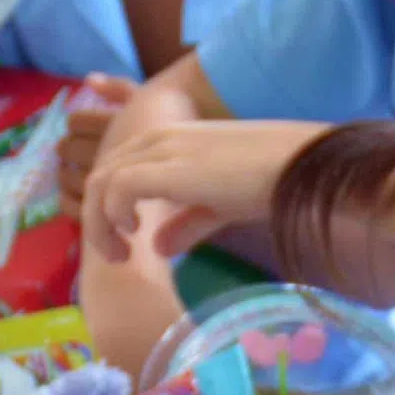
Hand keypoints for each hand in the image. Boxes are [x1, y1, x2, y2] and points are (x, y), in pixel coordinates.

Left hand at [81, 116, 325, 261]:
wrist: (297, 165)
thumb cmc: (268, 179)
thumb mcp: (219, 204)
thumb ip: (186, 223)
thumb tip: (159, 248)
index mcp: (167, 140)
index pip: (115, 168)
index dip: (107, 207)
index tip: (124, 242)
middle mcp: (156, 138)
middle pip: (99, 174)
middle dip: (97, 220)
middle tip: (117, 257)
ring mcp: (159, 149)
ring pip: (100, 181)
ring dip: (100, 223)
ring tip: (120, 255)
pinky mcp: (166, 166)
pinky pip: (117, 187)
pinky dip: (114, 213)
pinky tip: (134, 234)